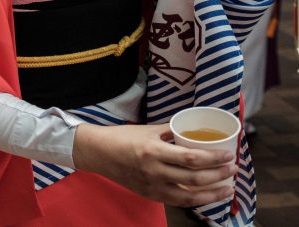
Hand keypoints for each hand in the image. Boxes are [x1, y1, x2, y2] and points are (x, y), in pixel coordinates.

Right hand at [72, 123, 236, 206]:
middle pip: (195, 178)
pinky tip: (207, 196)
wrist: (97, 153)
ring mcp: (152, 185)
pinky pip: (178, 200)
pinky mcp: (150, 194)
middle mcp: (154, 171)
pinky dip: (196, 199)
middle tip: (233, 169)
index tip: (229, 156)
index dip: (214, 159)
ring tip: (228, 188)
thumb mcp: (147, 129)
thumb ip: (170, 131)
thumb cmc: (122, 137)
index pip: (191, 158)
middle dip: (219, 175)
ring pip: (189, 195)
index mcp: (154, 151)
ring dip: (213, 193)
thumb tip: (192, 131)